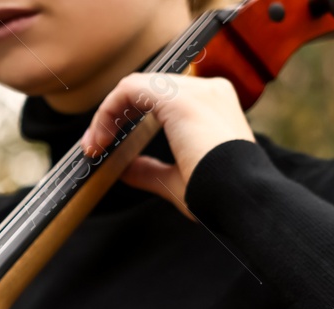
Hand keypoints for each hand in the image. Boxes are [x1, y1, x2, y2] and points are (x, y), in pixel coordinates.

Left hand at [79, 72, 254, 218]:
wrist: (239, 197)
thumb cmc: (214, 194)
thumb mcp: (175, 180)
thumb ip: (149, 170)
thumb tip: (124, 169)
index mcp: (211, 105)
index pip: (159, 97)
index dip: (129, 117)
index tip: (108, 147)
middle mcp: (206, 90)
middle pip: (145, 89)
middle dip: (113, 116)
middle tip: (94, 147)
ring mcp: (194, 90)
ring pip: (134, 86)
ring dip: (107, 115)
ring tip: (94, 145)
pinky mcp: (177, 98)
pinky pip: (129, 89)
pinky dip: (108, 111)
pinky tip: (101, 138)